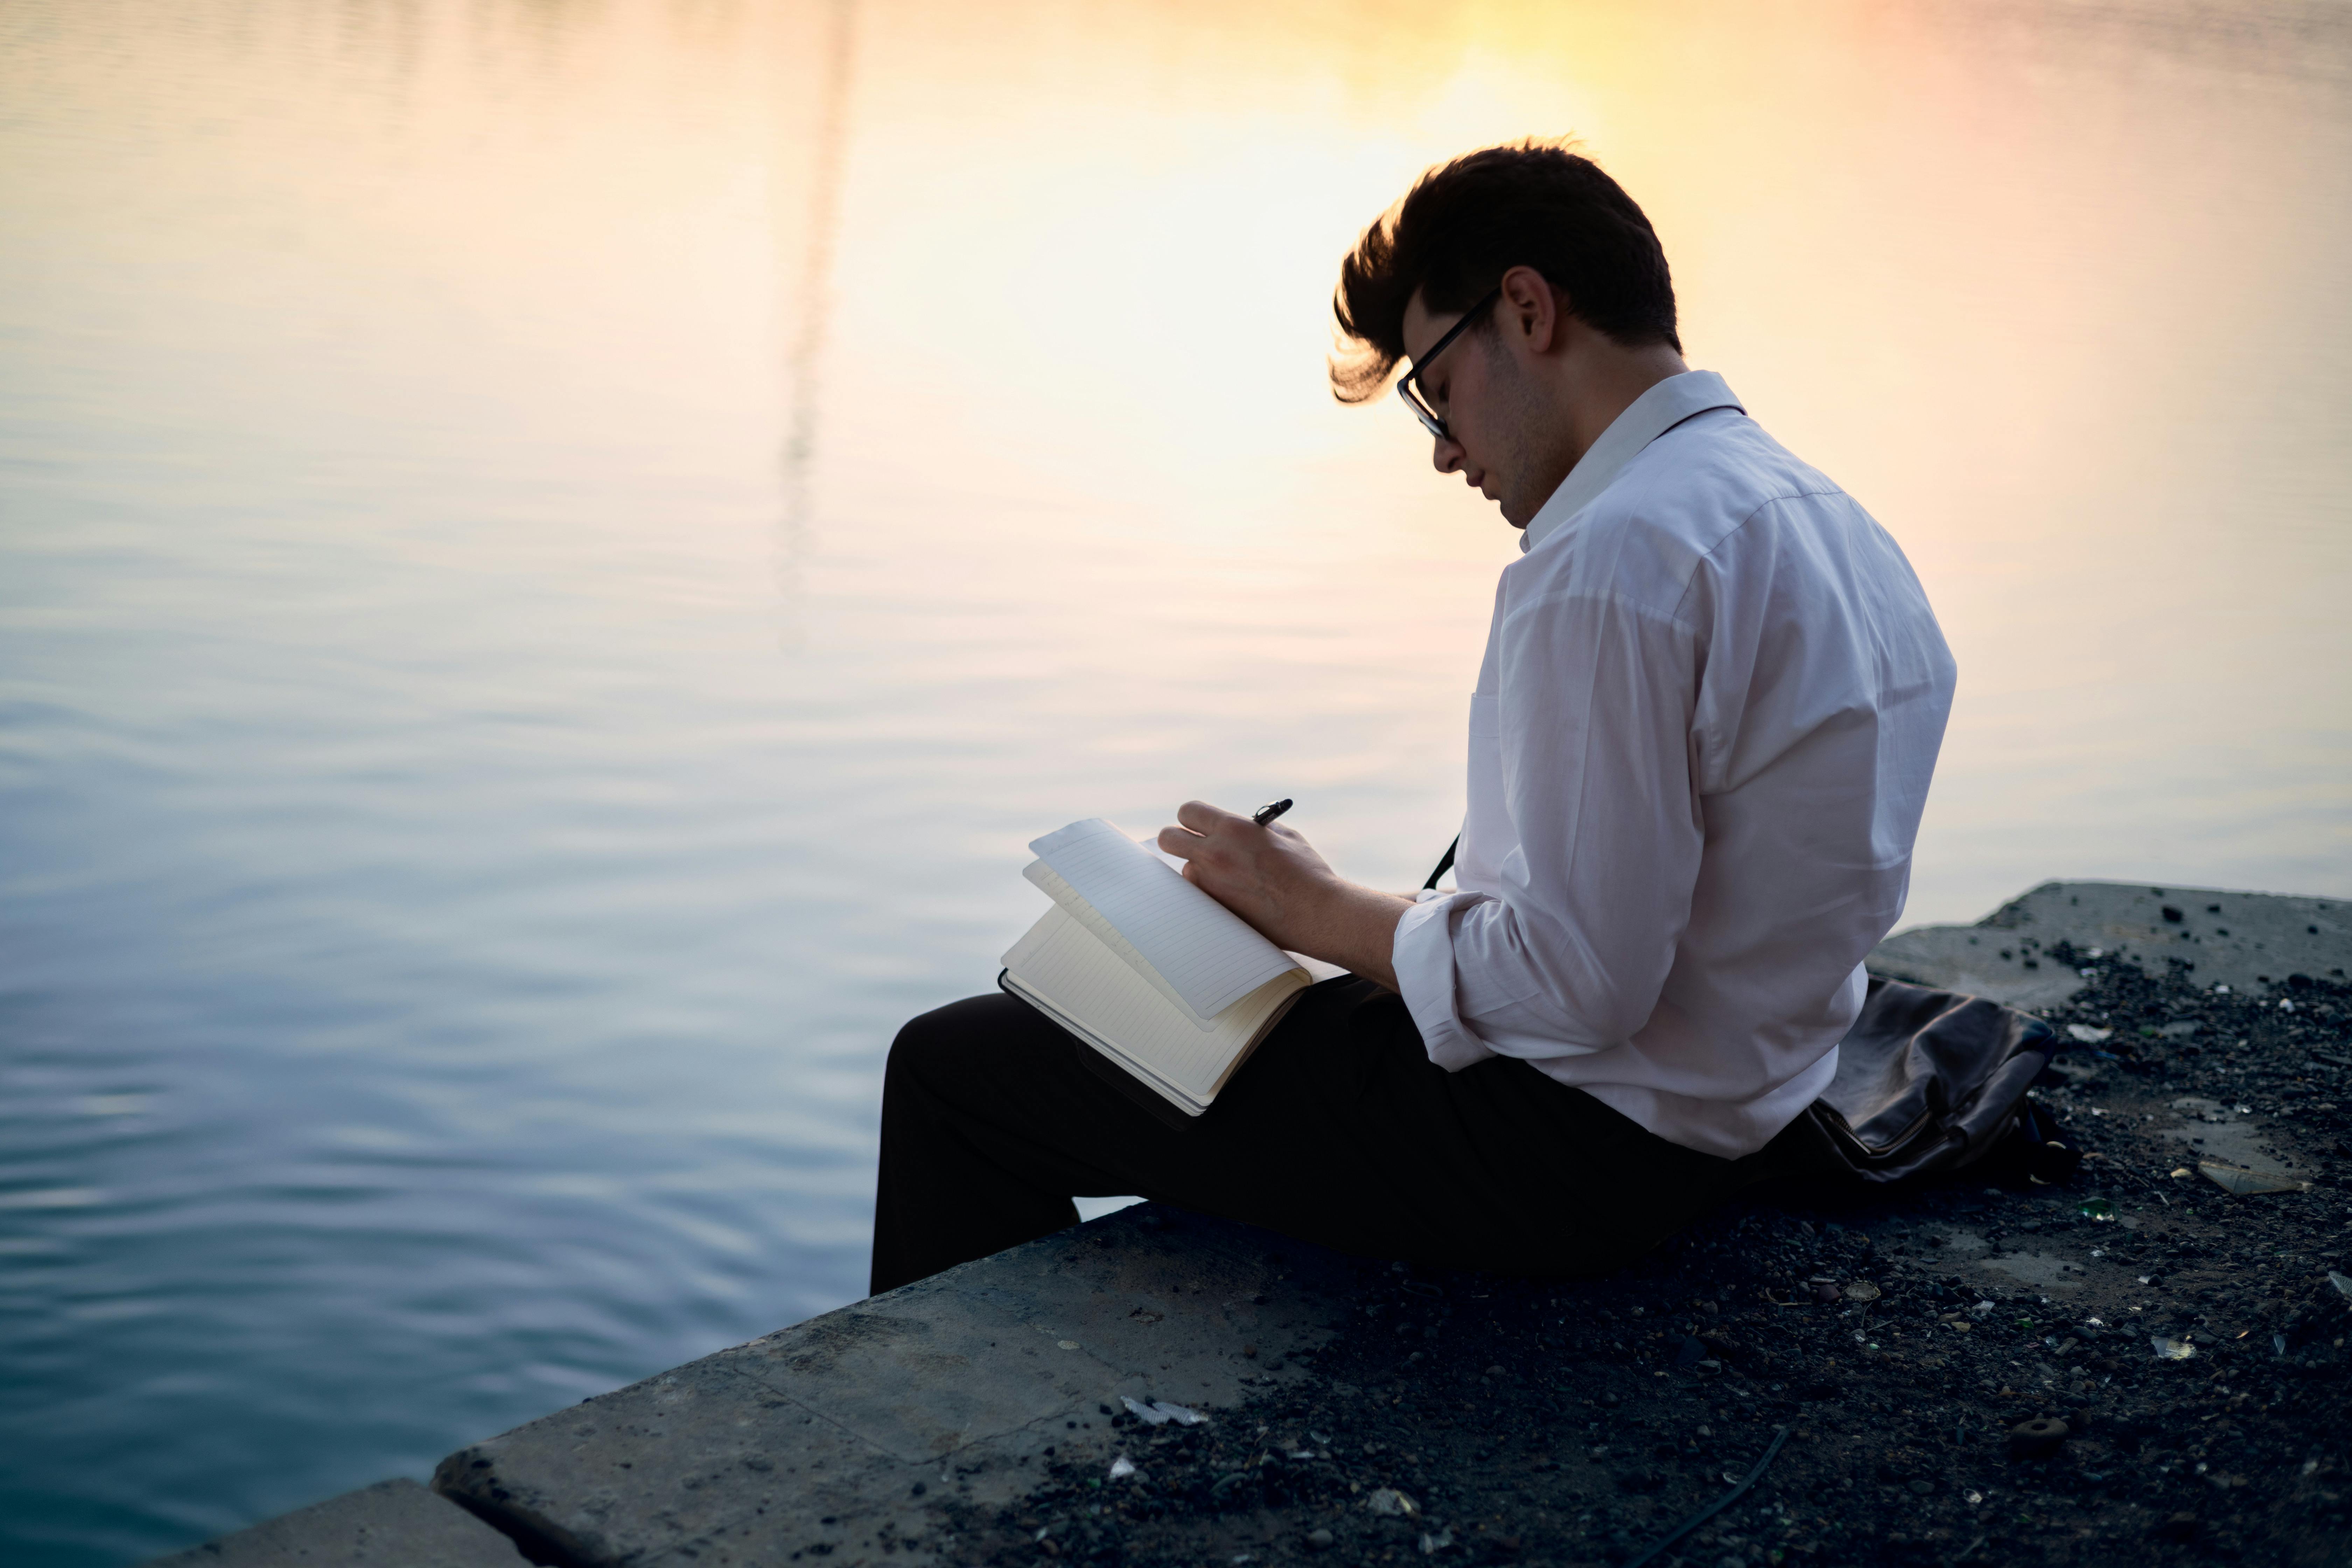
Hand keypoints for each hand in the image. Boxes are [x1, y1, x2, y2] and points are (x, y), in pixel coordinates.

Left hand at [1155, 801, 1411, 989]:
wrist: (1316, 913)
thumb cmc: (1306, 872)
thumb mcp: (1283, 836)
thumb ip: (1253, 828)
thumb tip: (1236, 827)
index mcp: (1233, 829)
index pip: (1188, 811)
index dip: (1193, 817)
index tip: (1199, 824)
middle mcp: (1214, 854)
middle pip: (1167, 838)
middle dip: (1176, 839)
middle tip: (1191, 845)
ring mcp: (1210, 884)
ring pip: (1184, 870)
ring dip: (1199, 871)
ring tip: (1229, 879)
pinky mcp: (1213, 909)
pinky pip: (1196, 896)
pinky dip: (1208, 894)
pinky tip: (1232, 896)